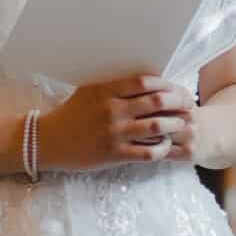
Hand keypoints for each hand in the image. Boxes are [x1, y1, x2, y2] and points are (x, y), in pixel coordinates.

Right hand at [38, 73, 194, 171]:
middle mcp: (112, 110)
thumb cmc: (69, 115)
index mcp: (106, 91)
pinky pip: (146, 152)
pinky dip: (161, 148)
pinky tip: (165, 145)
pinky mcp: (114, 154)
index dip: (166, 83)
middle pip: (156, 101)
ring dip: (174, 125)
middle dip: (178, 102)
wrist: (47, 141)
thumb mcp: (88, 92)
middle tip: (188, 105)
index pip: (145, 82)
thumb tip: (142, 81)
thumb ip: (113, 87)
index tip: (176, 87)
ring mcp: (114, 133)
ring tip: (182, 124)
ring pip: (156, 126)